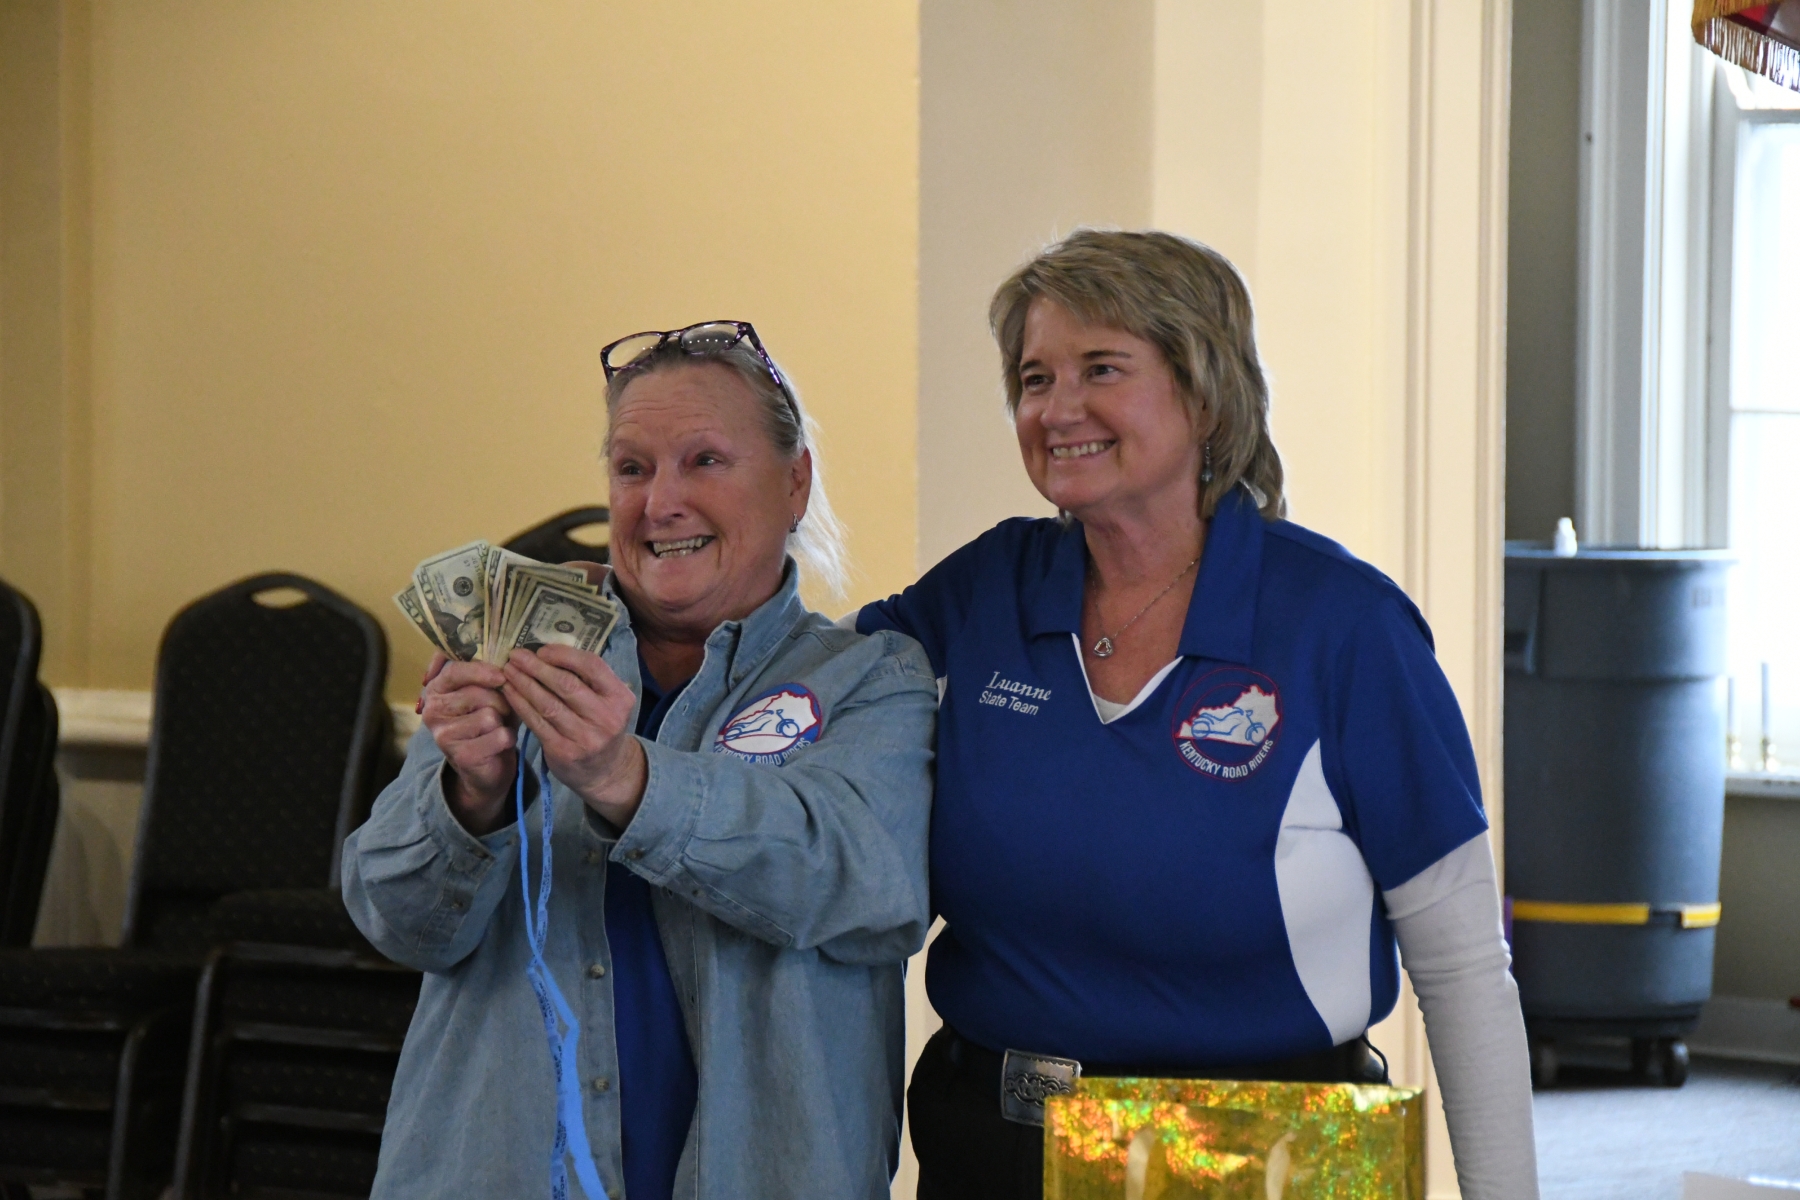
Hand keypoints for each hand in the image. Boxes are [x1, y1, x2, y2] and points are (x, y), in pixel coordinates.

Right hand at [418, 652, 517, 833]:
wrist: (487, 766)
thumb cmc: (489, 721)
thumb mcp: (488, 692)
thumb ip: (490, 673)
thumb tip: (507, 659)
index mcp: (436, 689)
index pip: (455, 670)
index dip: (482, 671)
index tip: (501, 675)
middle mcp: (433, 711)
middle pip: (477, 693)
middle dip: (500, 701)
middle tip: (501, 711)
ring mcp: (443, 735)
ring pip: (489, 715)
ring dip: (503, 721)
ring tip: (497, 728)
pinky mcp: (460, 756)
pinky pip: (499, 736)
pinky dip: (508, 739)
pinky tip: (499, 744)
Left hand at [501, 645, 646, 826]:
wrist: (606, 772)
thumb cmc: (602, 727)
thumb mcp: (609, 703)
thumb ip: (590, 680)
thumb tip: (551, 651)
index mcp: (620, 698)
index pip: (592, 666)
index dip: (563, 655)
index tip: (541, 650)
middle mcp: (606, 718)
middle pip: (566, 684)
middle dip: (537, 667)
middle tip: (516, 655)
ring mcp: (585, 737)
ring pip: (548, 703)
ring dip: (524, 684)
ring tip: (508, 670)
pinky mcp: (564, 751)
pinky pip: (537, 722)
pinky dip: (520, 704)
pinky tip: (510, 692)